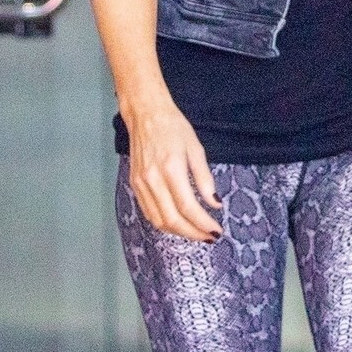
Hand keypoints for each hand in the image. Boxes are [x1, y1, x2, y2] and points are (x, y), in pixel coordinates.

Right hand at [124, 97, 222, 241]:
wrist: (145, 114)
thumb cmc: (173, 127)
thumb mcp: (196, 149)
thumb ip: (205, 178)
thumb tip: (214, 204)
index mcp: (171, 169)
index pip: (188, 207)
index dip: (203, 224)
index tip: (216, 231)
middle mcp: (153, 179)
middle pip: (172, 219)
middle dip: (193, 233)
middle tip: (209, 237)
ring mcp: (141, 184)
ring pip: (159, 220)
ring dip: (179, 232)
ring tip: (196, 233)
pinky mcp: (135, 184)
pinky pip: (149, 212)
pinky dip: (164, 223)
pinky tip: (178, 223)